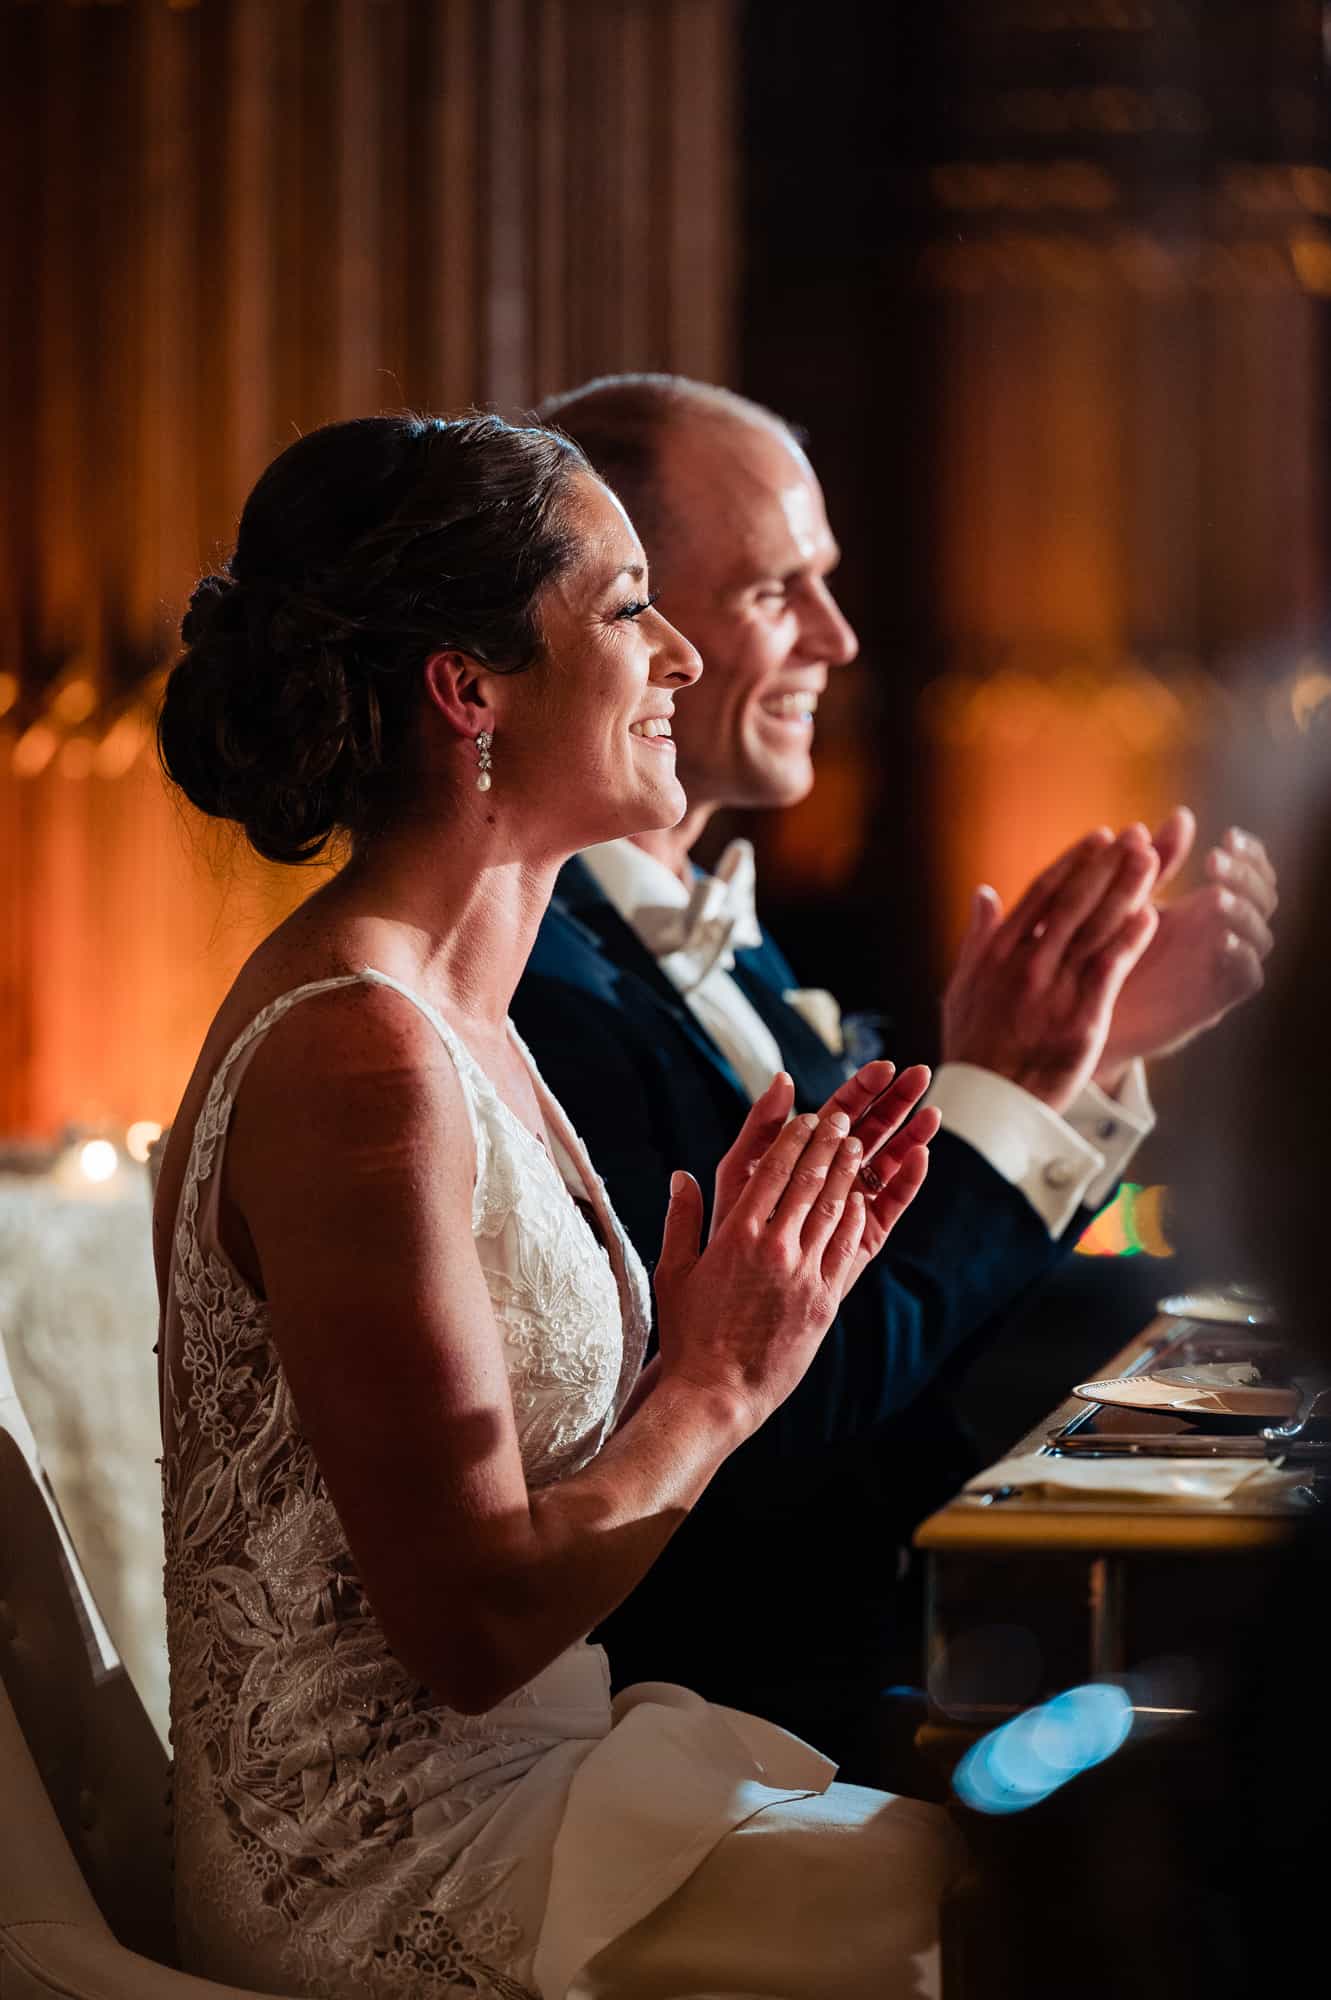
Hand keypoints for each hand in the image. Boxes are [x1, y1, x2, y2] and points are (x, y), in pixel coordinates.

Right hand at [653, 1103, 897, 1433]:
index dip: (793, 1138)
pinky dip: (853, 1217)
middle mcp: (774, 1248)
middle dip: (827, 1143)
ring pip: (833, 1209)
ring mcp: (803, 1274)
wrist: (717, 1392)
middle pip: (809, 1181)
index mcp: (736, 1235)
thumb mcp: (673, 1273)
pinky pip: (844, 1248)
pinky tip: (860, 1198)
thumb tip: (682, 1175)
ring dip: (847, 1173)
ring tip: (856, 1145)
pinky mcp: (823, 1301)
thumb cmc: (688, 1334)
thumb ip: (682, 1219)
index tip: (806, 1115)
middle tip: (840, 1118)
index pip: (772, 1170)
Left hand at [711, 1062, 938, 1288]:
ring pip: (887, 1163)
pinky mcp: (863, 1238)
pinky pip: (889, 1206)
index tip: (884, 1066)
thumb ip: (761, 1127)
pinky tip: (921, 1156)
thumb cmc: (730, 1232)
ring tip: (933, 1111)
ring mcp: (851, 1205)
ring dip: (911, 1136)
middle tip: (920, 1073)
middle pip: (871, 1129)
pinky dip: (906, 1182)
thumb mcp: (740, 1172)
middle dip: (896, 1101)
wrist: (735, 1300)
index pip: (840, 1110)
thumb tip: (783, 1078)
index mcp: (805, 1154)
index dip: (862, 1087)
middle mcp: (831, 1175)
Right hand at [942, 826, 1160, 1113]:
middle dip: (1106, 864)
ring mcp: (1054, 989)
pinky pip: (1109, 969)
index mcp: (998, 952)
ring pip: (1095, 928)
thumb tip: (984, 893)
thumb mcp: (961, 987)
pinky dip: (1129, 940)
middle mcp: (1027, 963)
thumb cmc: (974, 1046)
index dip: (1073, 862)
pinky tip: (1150, 916)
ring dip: (1125, 889)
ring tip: (1150, 859)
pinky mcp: (1081, 1017)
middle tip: (1134, 834)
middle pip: (1074, 902)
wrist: (988, 1101)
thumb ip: (977, 938)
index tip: (1097, 838)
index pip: (1041, 894)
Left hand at [1094, 810, 1275, 1083]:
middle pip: (1264, 897)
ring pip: (1262, 936)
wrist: (1076, 1013)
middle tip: (1215, 862)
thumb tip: (1182, 814)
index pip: (1251, 872)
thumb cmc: (1099, 951)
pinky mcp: (1211, 1000)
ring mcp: (1216, 967)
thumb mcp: (1124, 900)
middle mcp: (1218, 933)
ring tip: (1217, 897)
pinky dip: (1242, 957)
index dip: (1251, 854)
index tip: (1228, 836)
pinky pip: (1246, 978)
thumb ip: (1152, 863)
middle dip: (1247, 875)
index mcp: (1202, 906)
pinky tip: (1221, 941)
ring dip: (1246, 912)